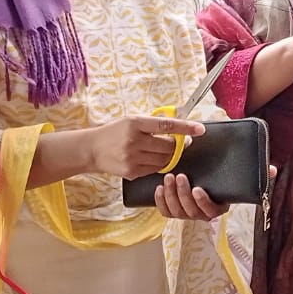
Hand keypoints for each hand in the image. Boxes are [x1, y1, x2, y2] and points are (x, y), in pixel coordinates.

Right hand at [86, 115, 205, 179]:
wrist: (92, 150)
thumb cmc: (113, 132)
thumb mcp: (130, 120)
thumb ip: (152, 123)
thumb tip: (177, 125)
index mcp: (134, 124)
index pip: (166, 126)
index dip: (185, 128)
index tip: (200, 129)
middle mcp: (134, 141)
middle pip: (168, 146)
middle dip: (179, 145)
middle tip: (182, 142)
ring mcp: (133, 159)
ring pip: (164, 159)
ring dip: (170, 155)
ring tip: (166, 149)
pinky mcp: (132, 172)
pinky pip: (155, 169)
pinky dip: (159, 164)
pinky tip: (153, 158)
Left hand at [154, 164, 279, 221]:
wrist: (203, 173)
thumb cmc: (222, 175)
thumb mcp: (239, 174)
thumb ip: (257, 173)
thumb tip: (273, 170)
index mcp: (219, 207)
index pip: (211, 211)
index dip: (203, 202)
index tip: (198, 188)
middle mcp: (202, 214)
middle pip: (191, 212)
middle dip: (183, 195)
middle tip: (179, 176)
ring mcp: (187, 213)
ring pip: (177, 212)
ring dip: (170, 195)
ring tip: (168, 177)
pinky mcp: (173, 209)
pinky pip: (165, 212)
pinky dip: (160, 202)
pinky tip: (157, 188)